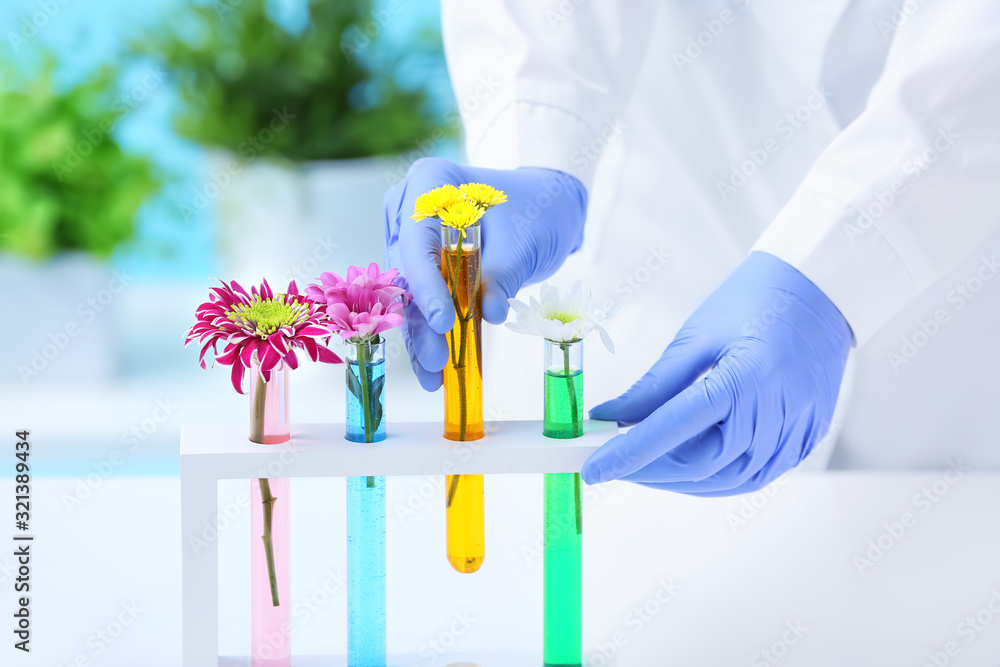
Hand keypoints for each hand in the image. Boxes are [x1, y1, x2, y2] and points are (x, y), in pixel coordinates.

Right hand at [383, 157, 587, 389]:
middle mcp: (410, 208)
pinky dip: (431, 333)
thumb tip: (490, 313)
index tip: (443, 321)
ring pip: (410, 294)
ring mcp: (412, 237)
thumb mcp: (525, 241)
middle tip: (437, 361)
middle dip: (421, 321)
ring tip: (434, 376)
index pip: (417, 240)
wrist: (547, 205)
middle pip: (408, 272)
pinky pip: (423, 301)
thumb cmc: (537, 209)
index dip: (426, 285)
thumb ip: (503, 275)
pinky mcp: (423, 265)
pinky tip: (435, 369)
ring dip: (422, 336)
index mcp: (431, 183)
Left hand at [581, 251, 853, 495]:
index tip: (594, 469)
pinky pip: (757, 475)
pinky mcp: (807, 437)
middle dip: (651, 471)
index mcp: (744, 377)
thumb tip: (610, 418)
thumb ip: (653, 386)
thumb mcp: (696, 336)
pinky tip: (691, 466)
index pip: (673, 430)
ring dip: (682, 481)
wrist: (820, 288)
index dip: (629, 456)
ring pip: (729, 479)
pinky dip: (718, 477)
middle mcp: (775, 410)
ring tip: (648, 466)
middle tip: (614, 464)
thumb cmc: (755, 300)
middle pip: (701, 465)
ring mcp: (797, 428)